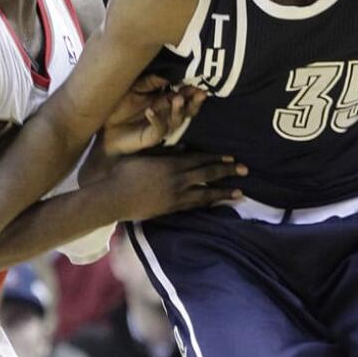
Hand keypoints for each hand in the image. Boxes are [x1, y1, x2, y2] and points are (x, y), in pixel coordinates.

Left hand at [99, 74, 206, 155]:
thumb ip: (150, 82)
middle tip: (199, 93)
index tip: (199, 82)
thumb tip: (166, 73)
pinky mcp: (151, 138)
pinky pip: (158, 130)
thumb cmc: (119, 106)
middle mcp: (166, 114)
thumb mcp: (134, 88)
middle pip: (187, 110)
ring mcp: (160, 127)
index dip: (192, 90)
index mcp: (165, 101)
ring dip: (178, 110)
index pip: (184, 95)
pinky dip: (156, 120)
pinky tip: (150, 112)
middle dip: (194, 102)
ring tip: (177, 99)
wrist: (103, 125)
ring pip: (177, 121)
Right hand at [102, 153, 245, 221]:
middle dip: (227, 172)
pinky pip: (194, 205)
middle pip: (208, 174)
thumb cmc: (123, 172)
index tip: (231, 158)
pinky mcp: (170, 209)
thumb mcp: (144, 155)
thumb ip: (165, 152)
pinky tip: (216, 203)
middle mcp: (178, 180)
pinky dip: (207, 203)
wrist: (113, 198)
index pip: (200, 159)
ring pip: (205, 193)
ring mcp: (175, 196)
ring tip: (239, 192)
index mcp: (171, 163)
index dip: (217, 158)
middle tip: (245, 170)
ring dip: (224, 192)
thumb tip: (185, 147)